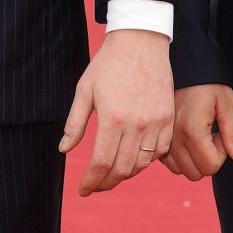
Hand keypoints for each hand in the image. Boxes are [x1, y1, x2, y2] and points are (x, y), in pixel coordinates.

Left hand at [59, 28, 173, 195]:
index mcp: (112, 118)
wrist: (140, 42)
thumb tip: (63, 149)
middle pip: (122, 169)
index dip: (91, 181)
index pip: (101, 163)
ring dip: (125, 175)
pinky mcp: (169, 118)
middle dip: (106, 183)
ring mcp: (156, 122)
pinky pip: (160, 151)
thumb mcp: (84, 91)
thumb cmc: (107, 65)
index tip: (83, 190)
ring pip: (142, 164)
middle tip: (95, 186)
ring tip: (112, 175)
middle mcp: (137, 124)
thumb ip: (75, 124)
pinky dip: (146, 161)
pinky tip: (133, 159)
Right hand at [162, 83, 232, 180]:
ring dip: (192, 159)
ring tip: (196, 136)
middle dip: (206, 159)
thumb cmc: (206, 83)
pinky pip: (168, 162)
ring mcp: (161, 140)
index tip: (219, 134)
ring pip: (180, 170)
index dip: (221, 154)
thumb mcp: (226, 103)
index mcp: (192, 130)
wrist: (181, 68)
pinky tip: (185, 137)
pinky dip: (179, 156)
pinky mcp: (155, 138)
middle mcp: (173, 138)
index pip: (210, 167)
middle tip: (208, 136)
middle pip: (195, 174)